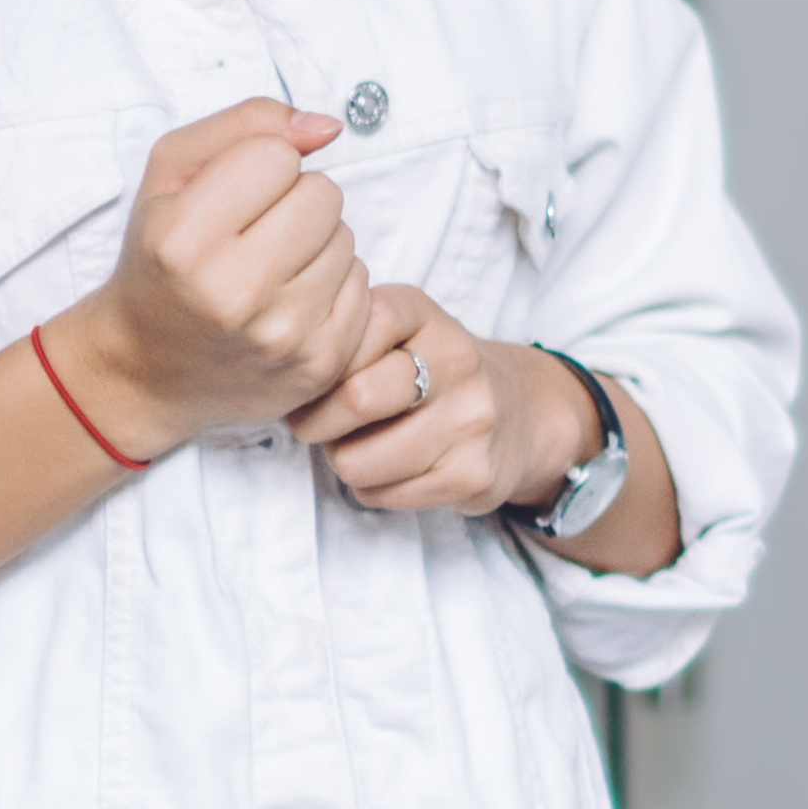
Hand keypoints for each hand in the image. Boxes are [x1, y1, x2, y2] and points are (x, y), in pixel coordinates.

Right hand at [72, 101, 365, 440]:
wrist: (146, 365)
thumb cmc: (161, 258)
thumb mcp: (171, 173)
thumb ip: (246, 124)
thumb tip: (328, 126)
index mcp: (184, 238)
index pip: (277, 156)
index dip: (260, 165)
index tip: (233, 195)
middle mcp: (234, 292)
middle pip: (323, 195)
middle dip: (295, 201)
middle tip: (255, 232)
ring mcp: (283, 335)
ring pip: (346, 239)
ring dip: (316, 243)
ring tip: (269, 268)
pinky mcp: (320, 364)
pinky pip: (363, 284)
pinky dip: (332, 284)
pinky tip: (289, 300)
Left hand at [298, 286, 585, 520]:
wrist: (525, 414)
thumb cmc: (433, 372)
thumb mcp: (397, 330)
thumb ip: (345, 340)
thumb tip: (282, 381)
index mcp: (422, 314)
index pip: (345, 336)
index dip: (314, 369)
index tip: (317, 381)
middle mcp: (456, 361)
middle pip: (353, 400)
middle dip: (317, 423)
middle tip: (323, 424)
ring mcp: (470, 421)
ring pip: (356, 462)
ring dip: (345, 461)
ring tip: (367, 446)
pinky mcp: (471, 476)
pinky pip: (380, 495)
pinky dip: (374, 487)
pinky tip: (398, 467)